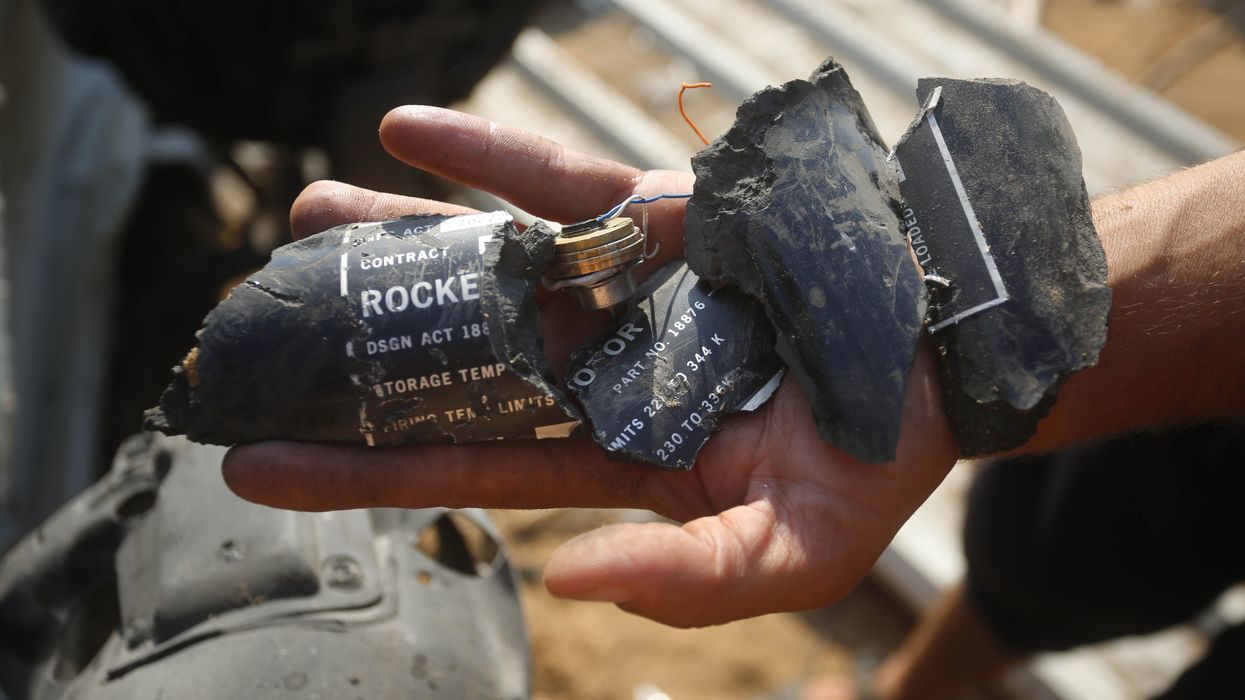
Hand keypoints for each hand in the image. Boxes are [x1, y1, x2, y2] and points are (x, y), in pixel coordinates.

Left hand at [224, 106, 958, 627]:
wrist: (946, 347)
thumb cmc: (879, 460)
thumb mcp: (794, 554)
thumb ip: (685, 581)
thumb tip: (565, 584)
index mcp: (609, 452)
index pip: (457, 462)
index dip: (356, 467)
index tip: (251, 461)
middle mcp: (592, 369)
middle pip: (443, 360)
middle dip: (346, 350)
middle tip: (241, 338)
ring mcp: (613, 286)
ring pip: (478, 261)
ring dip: (389, 240)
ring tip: (296, 217)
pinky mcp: (647, 216)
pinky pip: (549, 179)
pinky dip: (480, 153)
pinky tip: (400, 129)